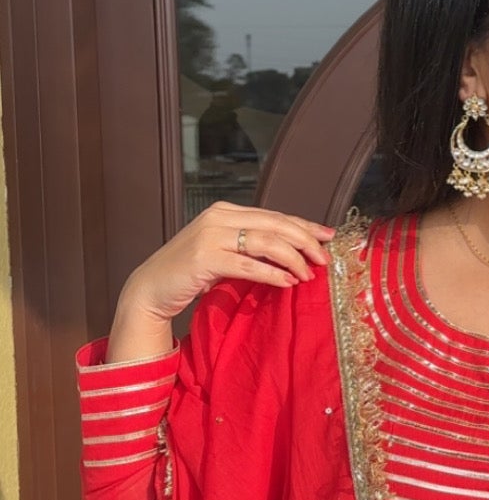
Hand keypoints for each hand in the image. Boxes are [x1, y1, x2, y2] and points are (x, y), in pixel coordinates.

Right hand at [120, 200, 337, 324]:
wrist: (150, 288)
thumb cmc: (189, 272)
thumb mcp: (224, 252)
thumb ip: (251, 247)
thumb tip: (293, 253)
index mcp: (226, 211)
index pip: (274, 215)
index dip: (304, 226)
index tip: (328, 237)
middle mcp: (219, 218)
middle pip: (275, 224)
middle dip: (305, 241)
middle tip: (324, 258)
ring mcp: (210, 236)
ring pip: (266, 242)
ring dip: (293, 259)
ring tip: (308, 274)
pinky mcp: (205, 258)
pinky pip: (249, 265)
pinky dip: (272, 274)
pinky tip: (287, 282)